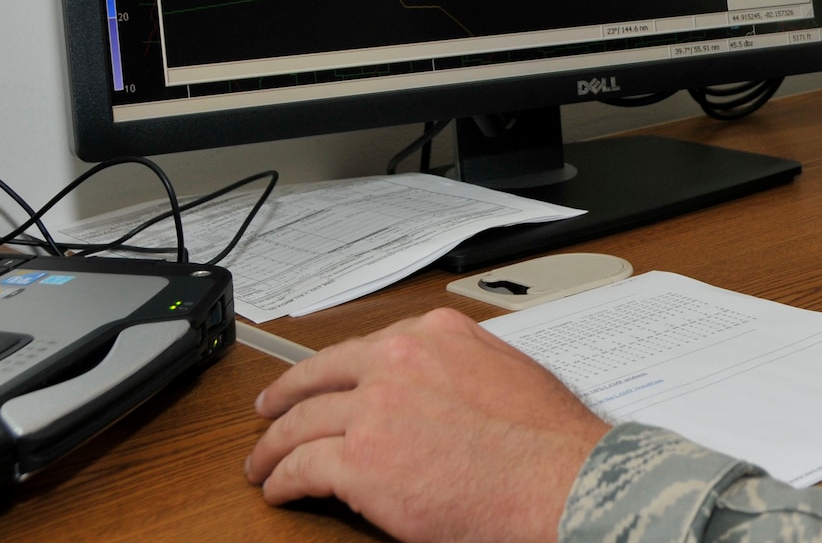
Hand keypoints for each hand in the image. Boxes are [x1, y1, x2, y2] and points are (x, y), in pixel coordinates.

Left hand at [245, 306, 610, 542]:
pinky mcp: (360, 461)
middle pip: (320, 376)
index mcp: (436, 334)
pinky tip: (279, 489)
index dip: (333, 369)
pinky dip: (282, 480)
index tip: (321, 380)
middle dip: (286, 396)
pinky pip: (302, 467)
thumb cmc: (548, 440)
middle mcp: (399, 360)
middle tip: (269, 411)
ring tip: (263, 464)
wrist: (558, 481)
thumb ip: (463, 366)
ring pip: (301, 423)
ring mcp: (375, 408)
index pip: (366, 347)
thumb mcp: (508, 372)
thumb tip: (444, 386)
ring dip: (275, 446)